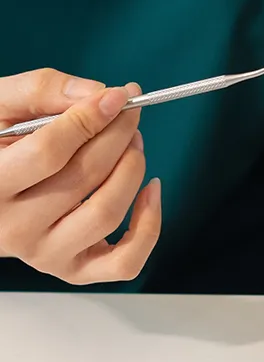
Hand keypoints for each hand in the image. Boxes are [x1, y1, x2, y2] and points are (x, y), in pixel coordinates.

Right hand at [0, 70, 161, 282]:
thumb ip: (41, 91)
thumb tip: (98, 94)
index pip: (48, 152)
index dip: (90, 119)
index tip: (117, 96)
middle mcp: (14, 228)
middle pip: (83, 178)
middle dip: (117, 137)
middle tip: (130, 113)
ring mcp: (45, 255)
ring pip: (106, 214)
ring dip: (133, 170)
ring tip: (134, 142)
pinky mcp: (72, 270)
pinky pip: (124, 261)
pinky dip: (149, 226)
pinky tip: (150, 189)